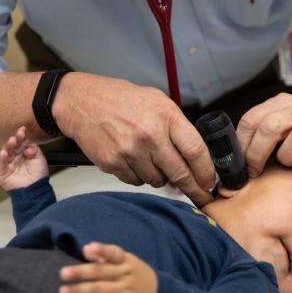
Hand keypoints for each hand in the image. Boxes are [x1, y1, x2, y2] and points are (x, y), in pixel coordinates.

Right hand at [0, 126, 48, 190]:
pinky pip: (1, 164)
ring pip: (6, 153)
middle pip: (13, 146)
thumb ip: (34, 149)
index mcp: (23, 153)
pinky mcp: (3, 173)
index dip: (21, 136)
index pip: (21, 142)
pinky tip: (4, 153)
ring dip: (8, 146)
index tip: (22, 130)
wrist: (36, 190)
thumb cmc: (38, 176)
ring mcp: (9, 164)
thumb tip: (27, 146)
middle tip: (18, 135)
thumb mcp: (40, 158)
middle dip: (15, 139)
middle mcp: (15, 157)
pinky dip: (2, 158)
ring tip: (12, 141)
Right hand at [52, 73, 214, 205]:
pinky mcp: (113, 163)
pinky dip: (139, 176)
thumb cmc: (119, 100)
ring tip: (152, 160)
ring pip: (158, 181)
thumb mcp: (157, 101)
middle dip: (192, 187)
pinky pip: (136, 182)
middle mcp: (149, 134)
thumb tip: (194, 158)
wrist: (81, 101)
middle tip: (197, 192)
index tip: (209, 180)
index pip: (196, 150)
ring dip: (161, 178)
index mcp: (165, 115)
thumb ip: (176, 128)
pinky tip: (134, 160)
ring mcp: (130, 151)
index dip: (207, 171)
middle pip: (180, 173)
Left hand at [58, 242, 157, 292]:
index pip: (112, 253)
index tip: (87, 249)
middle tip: (63, 273)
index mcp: (123, 259)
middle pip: (101, 271)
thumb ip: (103, 254)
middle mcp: (124, 273)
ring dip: (83, 290)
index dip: (101, 250)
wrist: (157, 289)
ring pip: (103, 288)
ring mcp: (126, 288)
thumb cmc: (130, 271)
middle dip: (81, 272)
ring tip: (64, 291)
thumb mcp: (122, 259)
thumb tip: (86, 248)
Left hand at [236, 92, 291, 175]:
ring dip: (288, 157)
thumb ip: (261, 135)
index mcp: (281, 104)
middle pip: (269, 127)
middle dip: (256, 154)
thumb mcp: (281, 125)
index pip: (251, 119)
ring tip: (290, 162)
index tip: (239, 164)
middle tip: (256, 171)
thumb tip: (234, 165)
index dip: (242, 145)